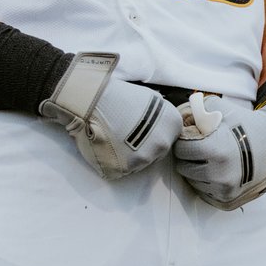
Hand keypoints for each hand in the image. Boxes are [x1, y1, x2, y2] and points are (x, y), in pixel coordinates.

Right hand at [40, 53, 182, 179]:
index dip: (153, 134)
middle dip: (142, 146)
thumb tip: (160, 124)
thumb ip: (160, 116)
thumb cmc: (119, 95)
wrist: (93, 100)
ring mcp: (142, 160)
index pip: (169, 138)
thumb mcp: (150, 98)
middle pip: (156, 153)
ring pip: (138, 164)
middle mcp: (162, 145)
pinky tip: (105, 145)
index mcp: (172, 126)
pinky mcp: (122, 170)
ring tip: (113, 137)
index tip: (141, 128)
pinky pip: (120, 170)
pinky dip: (113, 161)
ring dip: (128, 155)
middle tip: (125, 133)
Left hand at [174, 95, 265, 209]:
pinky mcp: (227, 200)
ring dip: (195, 169)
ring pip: (192, 181)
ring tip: (208, 157)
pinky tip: (215, 169)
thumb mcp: (219, 108)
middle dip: (187, 155)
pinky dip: (205, 182)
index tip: (191, 135)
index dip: (183, 139)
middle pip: (183, 167)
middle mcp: (218, 174)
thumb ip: (194, 111)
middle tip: (198, 146)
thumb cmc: (244, 124)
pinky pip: (203, 192)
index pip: (180, 149)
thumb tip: (176, 120)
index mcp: (214, 150)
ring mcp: (224, 189)